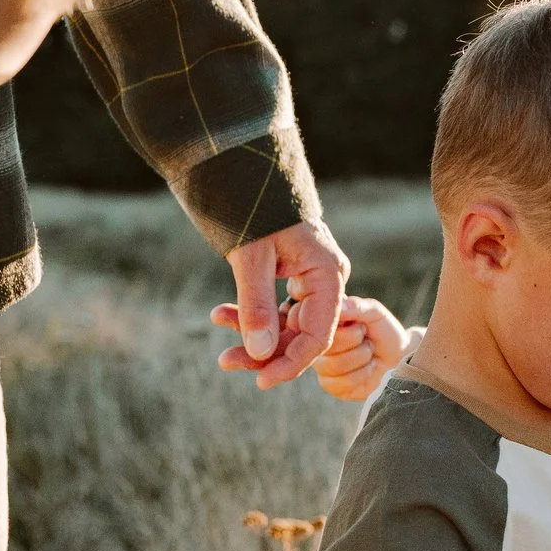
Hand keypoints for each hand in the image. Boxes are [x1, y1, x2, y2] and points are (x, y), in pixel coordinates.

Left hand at [214, 219, 350, 388]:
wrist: (246, 169)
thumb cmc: (253, 207)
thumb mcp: (251, 258)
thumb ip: (257, 307)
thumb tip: (260, 353)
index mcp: (328, 274)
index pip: (319, 334)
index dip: (292, 362)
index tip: (263, 381)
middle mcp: (326, 279)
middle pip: (304, 333)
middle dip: (268, 354)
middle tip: (227, 364)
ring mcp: (311, 278)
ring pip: (289, 324)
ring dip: (257, 339)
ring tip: (223, 353)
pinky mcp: (295, 276)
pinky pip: (280, 308)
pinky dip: (254, 318)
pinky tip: (223, 320)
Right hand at [312, 295, 413, 401]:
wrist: (400, 357)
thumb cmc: (384, 331)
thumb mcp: (374, 313)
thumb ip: (357, 306)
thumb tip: (339, 306)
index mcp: (322, 324)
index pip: (320, 326)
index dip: (346, 329)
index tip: (361, 326)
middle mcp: (317, 345)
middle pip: (327, 346)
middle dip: (356, 341)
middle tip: (367, 339)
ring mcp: (322, 366)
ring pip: (335, 365)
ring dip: (361, 357)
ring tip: (369, 352)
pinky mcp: (332, 386)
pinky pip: (341, 382)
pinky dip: (362, 374)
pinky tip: (368, 368)